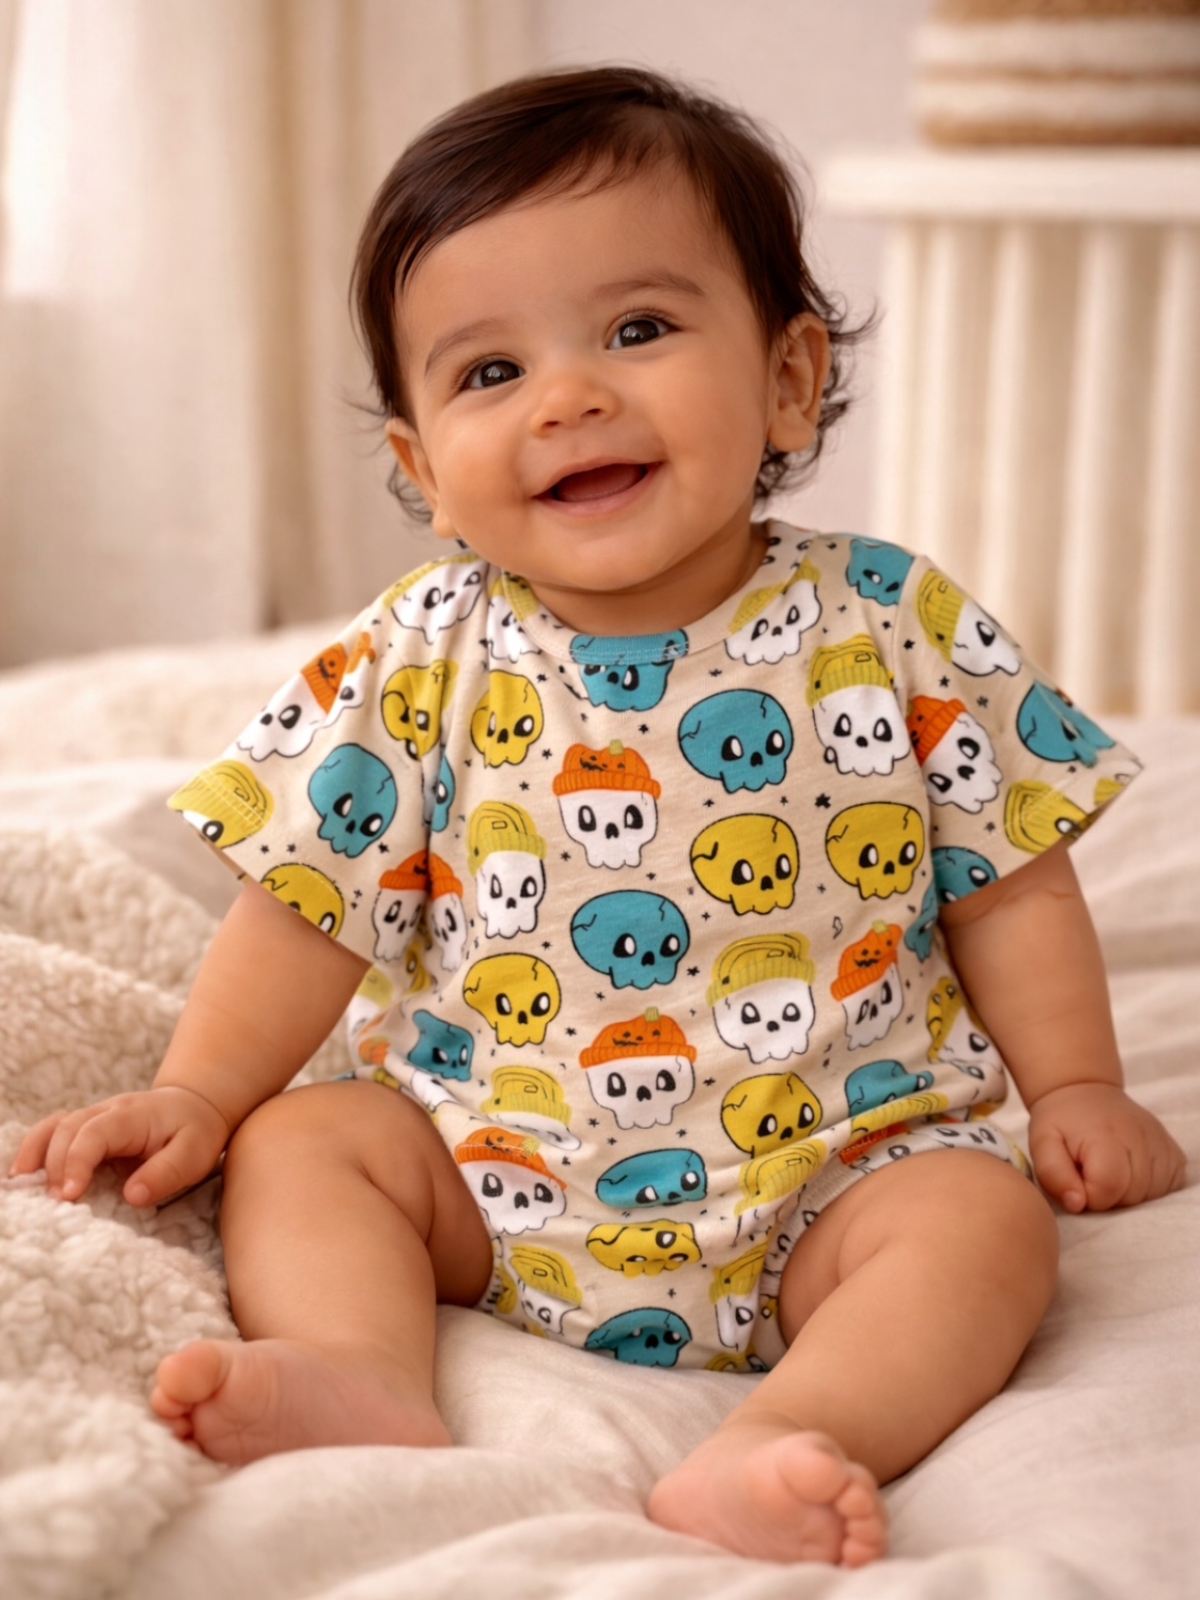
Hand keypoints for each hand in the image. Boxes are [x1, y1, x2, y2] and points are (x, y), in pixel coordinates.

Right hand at [7, 1085, 229, 1207]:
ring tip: (21, 1183)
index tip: (69, 1194)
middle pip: (68, 1129)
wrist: (196, 1105)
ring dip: (36, 1152)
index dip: (77, 1162)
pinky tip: (24, 1170)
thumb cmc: (196, 1131)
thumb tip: (132, 1196)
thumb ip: (166, 1173)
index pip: (94, 1134)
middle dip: (54, 1165)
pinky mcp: (88, 1126)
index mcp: (132, 1116)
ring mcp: (95, 1116)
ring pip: (55, 1125)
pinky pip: (55, 1129)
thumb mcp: (194, 1154)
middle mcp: (108, 1111)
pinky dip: (36, 1146)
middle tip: (54, 1202)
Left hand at [1027, 1083, 1186, 1212]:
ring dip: (1128, 1193)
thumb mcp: (1042, 1144)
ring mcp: (1161, 1144)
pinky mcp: (1174, 1152)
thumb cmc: (1061, 1122)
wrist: (1084, 1092)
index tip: (1077, 1178)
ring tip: (1109, 1170)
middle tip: (1091, 1172)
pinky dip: (1148, 1188)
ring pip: (1150, 1196)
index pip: (1108, 1188)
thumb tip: (1077, 1204)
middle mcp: (1140, 1137)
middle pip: (1131, 1196)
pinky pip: (1167, 1188)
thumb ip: (1053, 1175)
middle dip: (1107, 1195)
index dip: (1087, 1194)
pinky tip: (1129, 1171)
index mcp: (1105, 1135)